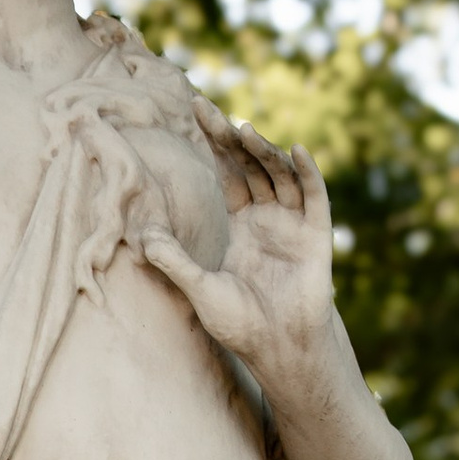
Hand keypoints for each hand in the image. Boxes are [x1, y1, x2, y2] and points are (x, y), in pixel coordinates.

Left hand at [143, 122, 335, 379]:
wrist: (279, 349)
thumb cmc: (240, 325)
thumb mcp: (199, 288)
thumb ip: (173, 261)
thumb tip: (143, 236)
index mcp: (241, 225)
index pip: (227, 173)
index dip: (214, 143)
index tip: (196, 110)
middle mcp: (267, 218)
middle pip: (251, 165)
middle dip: (232, 138)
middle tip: (210, 112)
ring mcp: (293, 225)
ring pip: (280, 175)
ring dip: (265, 151)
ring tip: (245, 132)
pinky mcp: (315, 237)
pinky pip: (315, 197)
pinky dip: (309, 173)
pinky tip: (297, 150)